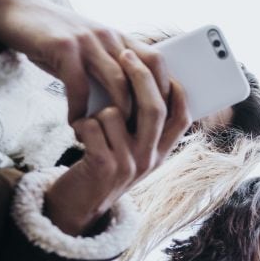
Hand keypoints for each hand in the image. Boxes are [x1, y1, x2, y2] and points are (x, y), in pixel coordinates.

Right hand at [0, 0, 168, 120]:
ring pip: (117, 81)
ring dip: (116, 113)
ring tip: (110, 135)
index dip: (165, 90)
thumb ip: (107, 70)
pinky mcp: (64, 47)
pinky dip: (79, 109)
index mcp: (119, 38)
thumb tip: (126, 107)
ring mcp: (88, 40)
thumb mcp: (88, 49)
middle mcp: (109, 36)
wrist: (14, 9)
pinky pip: (79, 85)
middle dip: (147, 109)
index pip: (156, 63)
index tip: (163, 119)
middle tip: (141, 137)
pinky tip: (75, 123)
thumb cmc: (53, 37)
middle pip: (143, 75)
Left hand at [43, 51, 191, 235]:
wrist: (77, 206)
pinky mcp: (103, 167)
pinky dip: (80, 124)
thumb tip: (147, 81)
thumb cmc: (102, 167)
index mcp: (161, 153)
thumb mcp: (131, 151)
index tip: (165, 66)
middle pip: (154, 108)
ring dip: (98, 111)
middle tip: (125, 54)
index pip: (182, 117)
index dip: (176, 89)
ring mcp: (129, 165)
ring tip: (91, 124)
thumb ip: (142, 126)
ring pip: (116, 113)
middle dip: (139, 76)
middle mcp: (150, 159)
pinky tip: (78, 134)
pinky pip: (92, 126)